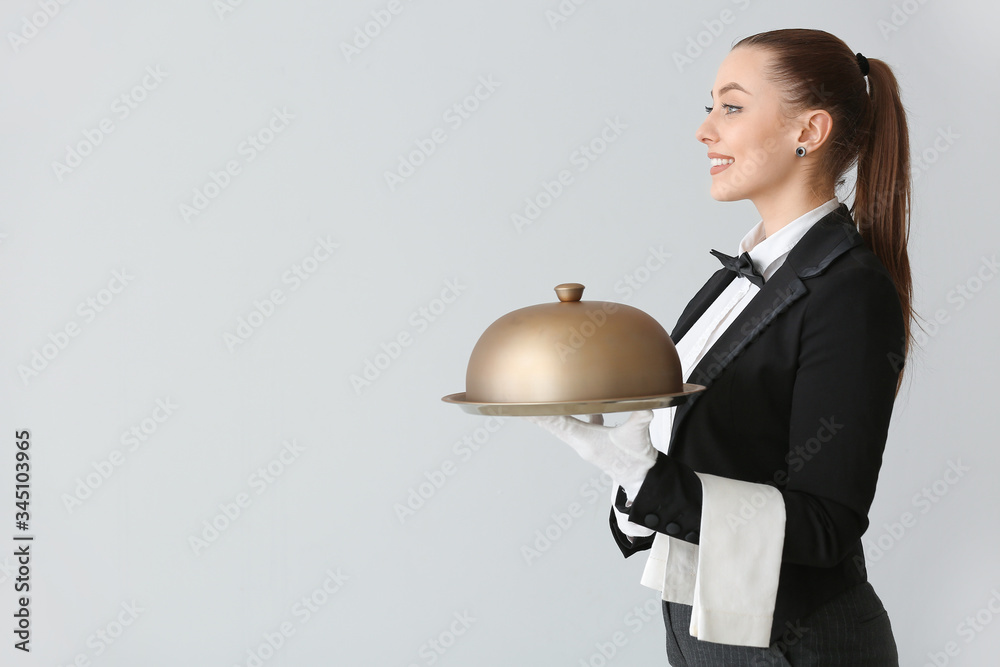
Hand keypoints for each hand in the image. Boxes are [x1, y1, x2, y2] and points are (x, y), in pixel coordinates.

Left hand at [526, 410, 656, 495]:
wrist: (642, 479)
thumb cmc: (637, 460)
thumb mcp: (638, 436)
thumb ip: (641, 418)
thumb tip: (647, 406)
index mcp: (585, 441)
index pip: (557, 424)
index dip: (541, 415)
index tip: (525, 407)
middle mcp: (581, 443)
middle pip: (553, 425)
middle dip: (538, 413)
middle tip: (520, 402)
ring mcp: (586, 443)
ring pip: (564, 425)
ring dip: (554, 414)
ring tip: (542, 403)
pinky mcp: (594, 442)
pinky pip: (579, 425)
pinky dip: (577, 415)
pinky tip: (586, 406)